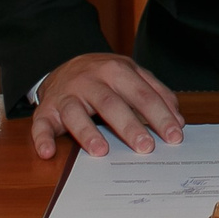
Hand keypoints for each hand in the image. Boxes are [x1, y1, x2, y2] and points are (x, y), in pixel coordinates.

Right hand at [29, 52, 184, 159]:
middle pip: (111, 103)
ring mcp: (66, 95)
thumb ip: (157, 94)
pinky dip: (42, 138)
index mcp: (116, 71)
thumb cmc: (105, 76)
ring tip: (101, 151)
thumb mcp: (133, 76)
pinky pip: (40, 123)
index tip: (174, 136)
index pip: (142, 94)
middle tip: (146, 147)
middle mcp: (90, 80)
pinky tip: (48, 152)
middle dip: (130, 126)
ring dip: (87, 132)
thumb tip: (178, 121)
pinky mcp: (46, 110)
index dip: (160, 115)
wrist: (66, 65)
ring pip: (75, 112)